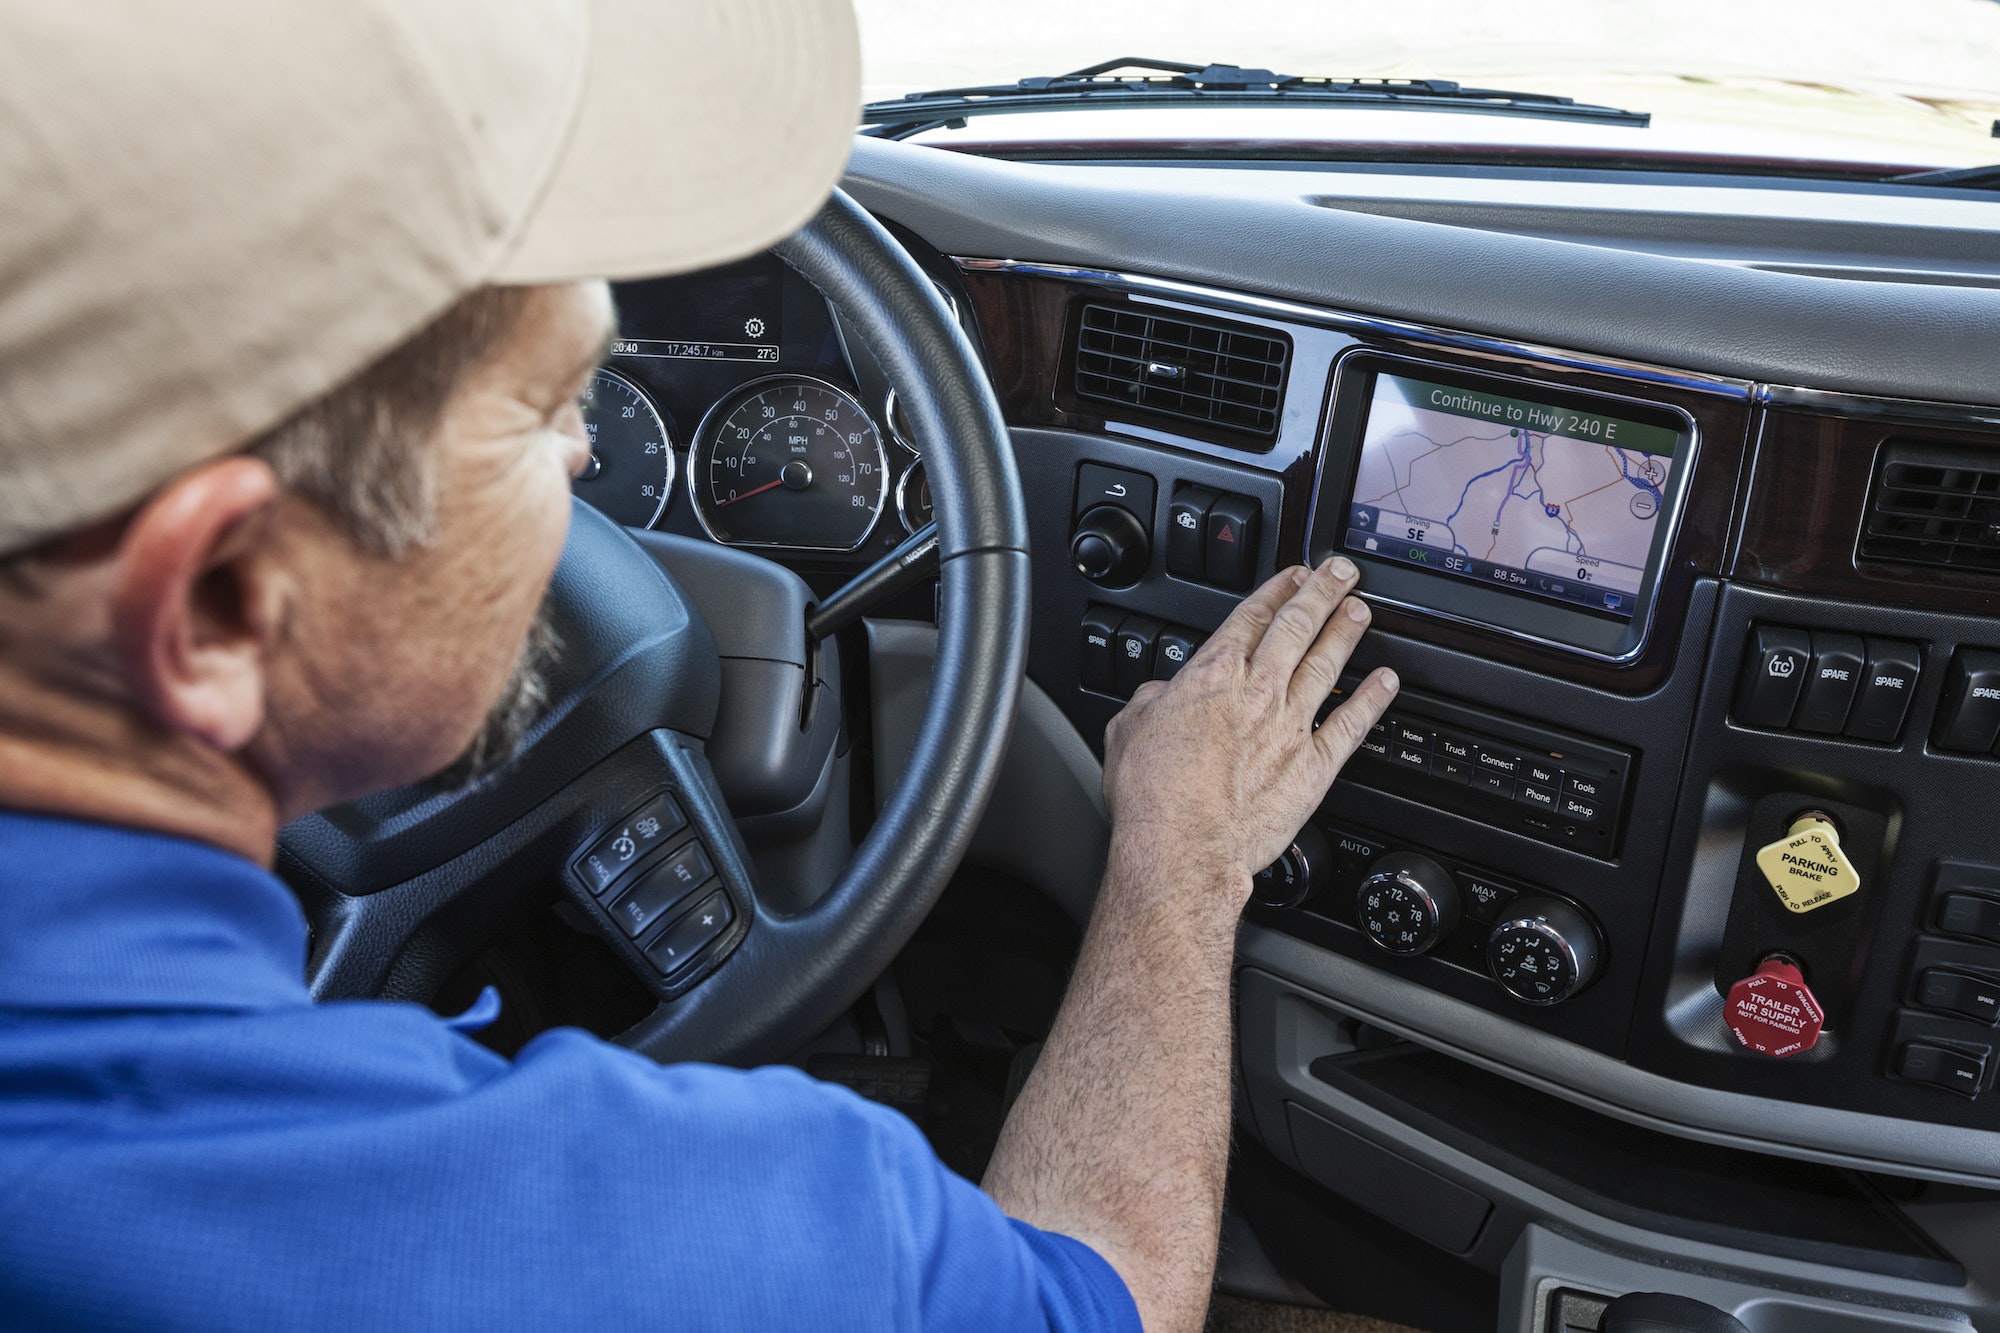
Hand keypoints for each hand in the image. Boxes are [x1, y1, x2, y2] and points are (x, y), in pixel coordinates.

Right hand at [1100, 557, 1397, 894]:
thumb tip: (1158, 698)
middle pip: (1297, 627)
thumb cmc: (1153, 796)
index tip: (1292, 576)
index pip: (1251, 618)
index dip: (1275, 591)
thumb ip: (1149, 704)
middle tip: (1341, 573)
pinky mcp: (1314, 766)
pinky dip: (1372, 699)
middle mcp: (1257, 692)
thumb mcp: (1127, 731)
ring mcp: (1290, 726)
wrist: (1183, 847)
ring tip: (1361, 610)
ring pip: (1327, 664)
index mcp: (1211, 676)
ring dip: (1346, 632)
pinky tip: (1385, 682)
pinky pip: (1352, 724)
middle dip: (1321, 593)